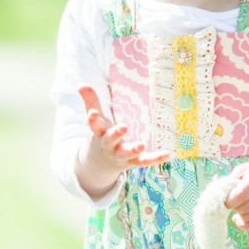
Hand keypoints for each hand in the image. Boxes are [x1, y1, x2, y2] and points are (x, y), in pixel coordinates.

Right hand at [74, 84, 170, 198]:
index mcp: (98, 133)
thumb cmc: (100, 136)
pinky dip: (155, 158)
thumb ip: (90, 102)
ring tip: (141, 144)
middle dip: (116, 134)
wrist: (99, 165)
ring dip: (134, 149)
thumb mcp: (95, 120)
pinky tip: (167, 154)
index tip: (92, 113)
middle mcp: (108, 146)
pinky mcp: (133, 162)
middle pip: (110, 140)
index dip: (93, 119)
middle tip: (123, 127)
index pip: (94, 126)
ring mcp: (120, 155)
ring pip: (127, 153)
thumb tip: (81, 83)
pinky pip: (144, 161)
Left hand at [224, 161, 248, 231]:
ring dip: (239, 215)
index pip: (242, 195)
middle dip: (234, 208)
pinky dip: (245, 226)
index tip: (225, 201)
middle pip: (245, 208)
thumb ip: (231, 181)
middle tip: (233, 202)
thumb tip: (222, 197)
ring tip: (238, 207)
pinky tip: (239, 220)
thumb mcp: (242, 170)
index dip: (230, 201)